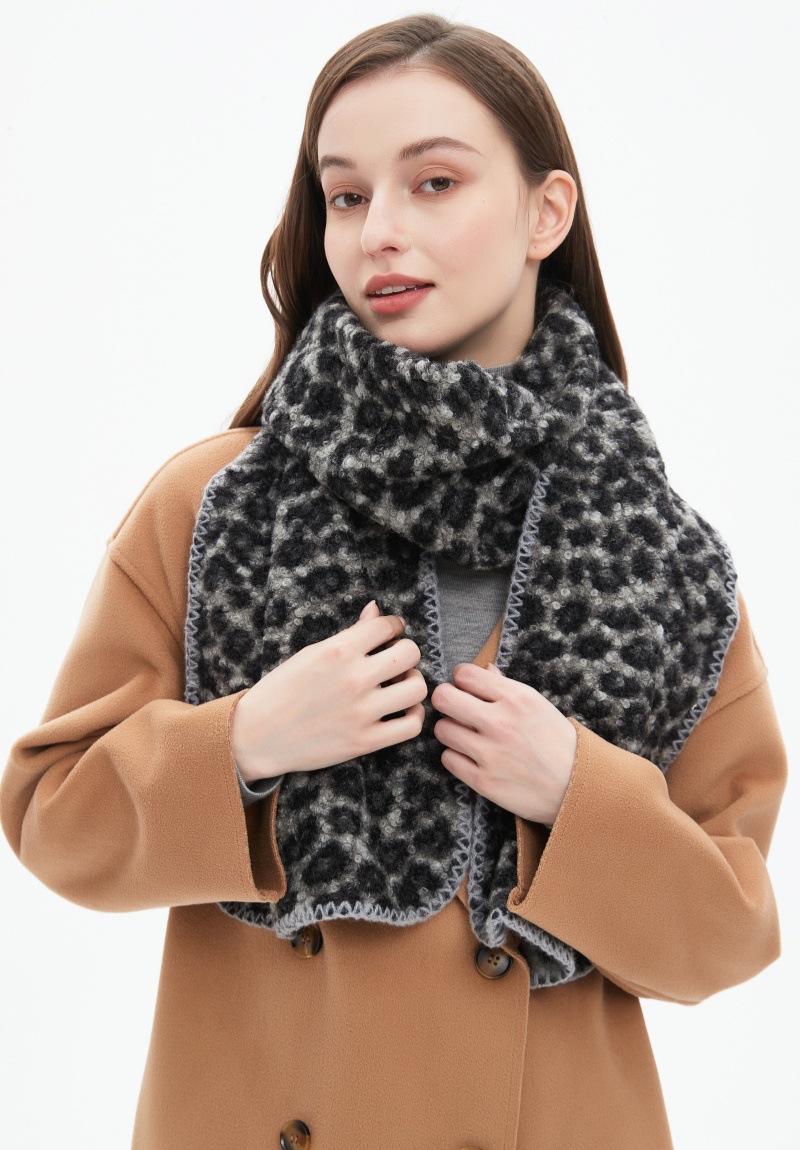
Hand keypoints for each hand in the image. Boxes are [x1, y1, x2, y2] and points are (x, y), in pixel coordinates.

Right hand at [231, 599, 427, 782]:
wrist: (257, 736)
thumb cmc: (281, 691)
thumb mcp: (311, 653)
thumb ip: (350, 633)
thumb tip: (375, 609)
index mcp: (338, 650)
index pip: (386, 626)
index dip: (393, 627)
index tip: (391, 633)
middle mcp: (354, 678)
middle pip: (410, 653)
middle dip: (406, 652)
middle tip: (395, 660)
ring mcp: (362, 712)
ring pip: (417, 688)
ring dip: (412, 682)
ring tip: (399, 684)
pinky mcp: (365, 741)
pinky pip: (411, 725)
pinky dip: (414, 715)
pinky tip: (402, 709)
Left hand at [430, 662, 576, 825]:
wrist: (578, 786)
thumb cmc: (558, 742)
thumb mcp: (538, 705)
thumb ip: (505, 687)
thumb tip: (484, 669)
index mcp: (516, 698)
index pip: (464, 674)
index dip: (460, 679)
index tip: (465, 688)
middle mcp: (500, 722)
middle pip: (443, 698)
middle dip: (446, 701)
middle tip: (456, 710)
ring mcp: (491, 753)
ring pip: (442, 730)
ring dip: (451, 731)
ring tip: (467, 736)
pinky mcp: (484, 781)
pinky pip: (448, 759)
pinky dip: (456, 757)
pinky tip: (471, 757)